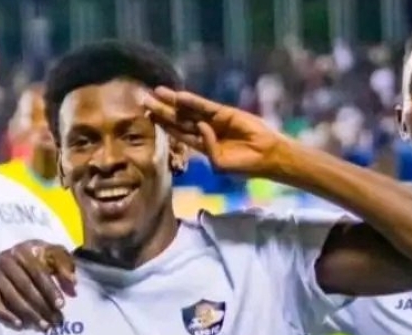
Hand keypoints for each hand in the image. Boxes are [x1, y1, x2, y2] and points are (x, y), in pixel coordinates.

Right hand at [0, 240, 75, 330]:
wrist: (19, 256)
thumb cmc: (42, 257)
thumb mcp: (56, 254)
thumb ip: (65, 265)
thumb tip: (73, 282)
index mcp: (23, 250)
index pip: (37, 272)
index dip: (50, 289)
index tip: (61, 305)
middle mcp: (5, 261)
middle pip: (24, 286)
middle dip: (41, 306)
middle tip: (55, 321)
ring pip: (11, 297)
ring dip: (28, 314)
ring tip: (43, 326)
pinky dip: (6, 316)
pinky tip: (20, 325)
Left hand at [141, 86, 287, 177]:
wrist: (266, 156)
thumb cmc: (244, 165)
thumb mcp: (220, 164)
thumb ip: (208, 148)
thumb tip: (201, 126)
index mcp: (201, 146)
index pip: (177, 133)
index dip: (163, 124)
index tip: (148, 116)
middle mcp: (204, 131)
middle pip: (178, 119)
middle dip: (162, 109)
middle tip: (144, 99)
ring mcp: (214, 120)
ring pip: (189, 109)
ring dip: (173, 101)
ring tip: (156, 92)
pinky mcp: (224, 113)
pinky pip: (205, 106)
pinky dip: (193, 101)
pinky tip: (179, 96)